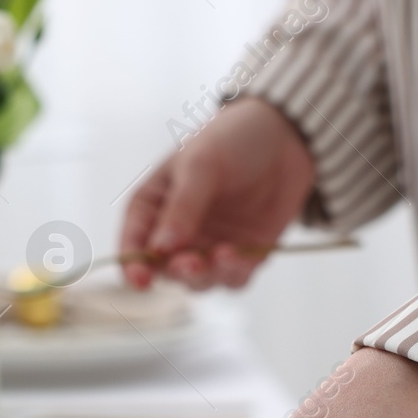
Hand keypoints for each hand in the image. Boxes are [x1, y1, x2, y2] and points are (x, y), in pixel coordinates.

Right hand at [120, 97, 315, 290]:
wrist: (284, 135)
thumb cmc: (231, 139)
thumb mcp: (200, 164)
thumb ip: (181, 207)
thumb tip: (160, 250)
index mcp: (154, 207)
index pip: (134, 244)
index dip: (133, 266)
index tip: (141, 281)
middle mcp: (178, 233)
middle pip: (166, 270)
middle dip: (177, 272)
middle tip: (191, 263)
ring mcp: (210, 246)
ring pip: (200, 281)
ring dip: (207, 276)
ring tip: (223, 254)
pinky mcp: (243, 255)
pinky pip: (233, 279)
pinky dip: (234, 273)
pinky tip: (239, 254)